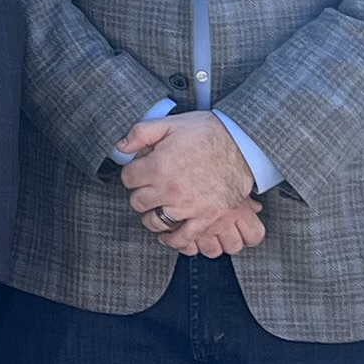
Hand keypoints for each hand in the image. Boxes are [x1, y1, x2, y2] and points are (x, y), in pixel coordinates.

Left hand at [120, 113, 264, 258]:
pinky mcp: (206, 219)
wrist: (243, 145)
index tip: (138, 172)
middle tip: (147, 189)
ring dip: (150, 216)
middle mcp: (169, 189)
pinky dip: (172, 240)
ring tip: (154, 209)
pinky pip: (182, 238)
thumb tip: (120, 147)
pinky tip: (167, 234)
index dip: (132, 173)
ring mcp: (187, 207)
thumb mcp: (171, 124)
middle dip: (139, 194)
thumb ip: (141, 133)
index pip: (128, 178)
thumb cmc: (207, 133)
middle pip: (138, 201)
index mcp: (158, 166)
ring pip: (153, 221)